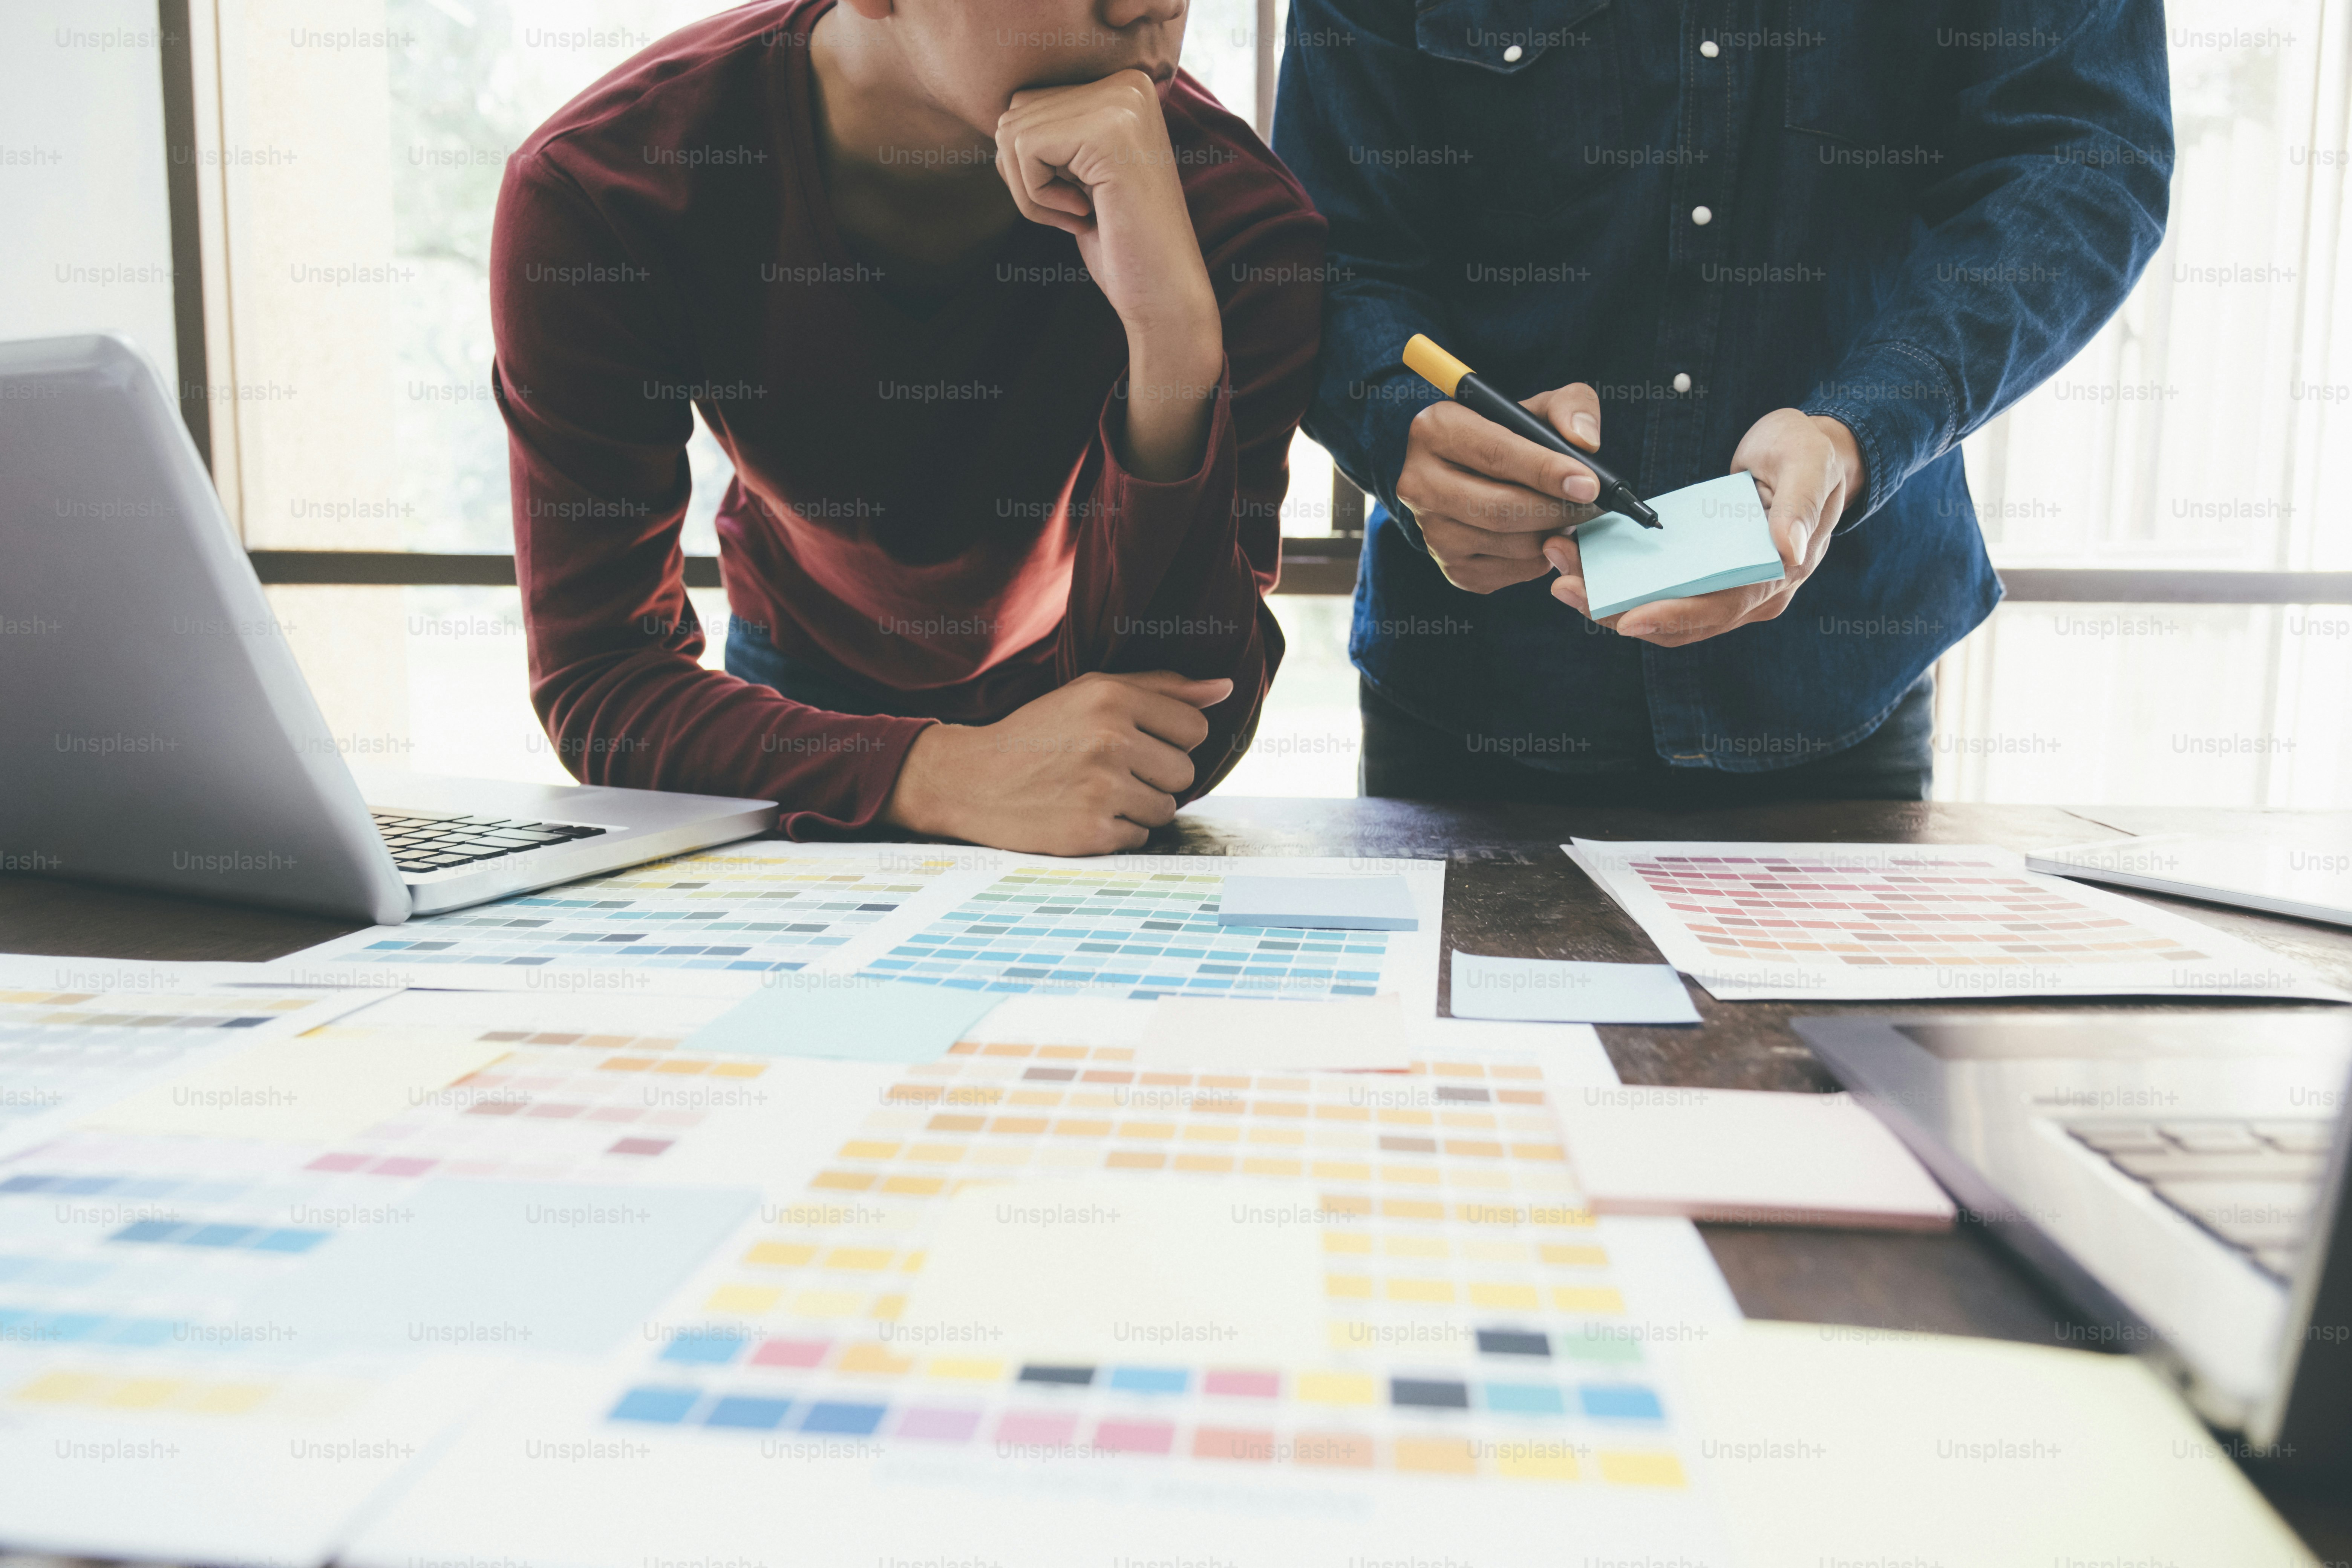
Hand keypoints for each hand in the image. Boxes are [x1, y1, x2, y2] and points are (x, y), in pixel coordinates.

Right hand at [881, 670, 1232, 855]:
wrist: (970, 779)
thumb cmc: (1038, 733)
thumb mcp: (1092, 693)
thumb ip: (1162, 688)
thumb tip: (1225, 688)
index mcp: (1112, 699)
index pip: (1195, 729)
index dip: (1171, 740)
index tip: (1138, 742)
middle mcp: (1109, 741)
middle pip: (1185, 772)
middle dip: (1156, 775)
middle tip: (1111, 769)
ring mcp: (1101, 789)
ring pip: (1166, 808)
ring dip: (1139, 806)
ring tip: (1096, 791)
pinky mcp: (1091, 832)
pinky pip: (1140, 837)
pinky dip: (1118, 831)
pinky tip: (1083, 814)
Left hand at [996, 71, 1221, 479]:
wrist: (1165, 292)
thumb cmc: (1121, 242)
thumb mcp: (1081, 174)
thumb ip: (1052, 133)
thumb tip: (999, 116)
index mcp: (1125, 86)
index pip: (1029, 102)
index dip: (1032, 163)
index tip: (1078, 198)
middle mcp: (1127, 83)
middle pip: (1016, 111)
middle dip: (1025, 175)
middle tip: (1073, 210)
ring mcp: (1121, 104)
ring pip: (1013, 131)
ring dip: (1030, 190)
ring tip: (1080, 213)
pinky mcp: (1107, 132)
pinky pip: (1024, 150)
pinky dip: (1037, 197)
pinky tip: (1083, 216)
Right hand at [1395, 383, 1608, 592]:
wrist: (1475, 475)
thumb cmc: (1511, 436)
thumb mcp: (1538, 407)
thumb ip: (1569, 408)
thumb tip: (1585, 442)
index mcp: (1435, 430)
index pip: (1496, 455)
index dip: (1546, 471)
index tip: (1589, 484)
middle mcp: (1419, 483)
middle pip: (1499, 508)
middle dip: (1555, 509)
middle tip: (1592, 506)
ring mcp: (1431, 531)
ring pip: (1508, 544)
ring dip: (1551, 534)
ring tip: (1570, 515)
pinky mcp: (1451, 567)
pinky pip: (1510, 571)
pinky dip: (1540, 558)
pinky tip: (1547, 536)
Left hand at [1543, 410, 1863, 645]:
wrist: (1812, 453)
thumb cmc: (1810, 454)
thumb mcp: (1809, 465)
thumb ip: (1800, 505)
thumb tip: (1789, 551)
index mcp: (1778, 574)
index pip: (1722, 607)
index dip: (1676, 616)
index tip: (1629, 618)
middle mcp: (1752, 594)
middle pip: (1680, 621)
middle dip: (1620, 611)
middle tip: (1565, 588)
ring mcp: (1728, 588)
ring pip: (1663, 612)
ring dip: (1611, 601)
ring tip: (1562, 574)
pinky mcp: (1706, 574)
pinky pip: (1660, 591)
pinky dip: (1622, 584)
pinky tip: (1584, 563)